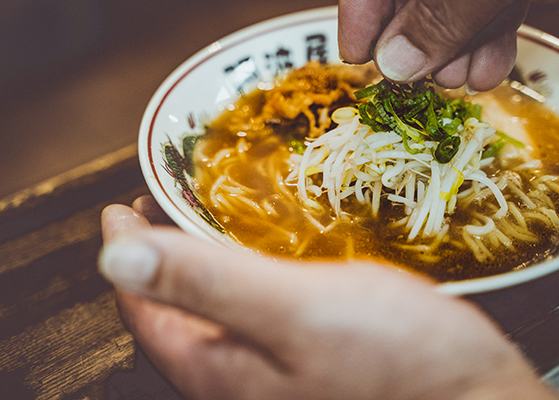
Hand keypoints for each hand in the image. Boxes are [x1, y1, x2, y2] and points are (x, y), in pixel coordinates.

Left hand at [99, 195, 558, 399]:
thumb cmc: (398, 367)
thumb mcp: (293, 312)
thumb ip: (207, 284)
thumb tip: (119, 258)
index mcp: (217, 367)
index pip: (143, 307)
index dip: (127, 253)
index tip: (122, 208)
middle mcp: (237, 376)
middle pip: (174, 309)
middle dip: (161, 254)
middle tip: (166, 202)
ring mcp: (273, 370)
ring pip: (215, 308)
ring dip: (203, 260)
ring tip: (209, 215)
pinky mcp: (309, 359)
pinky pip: (257, 311)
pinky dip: (247, 273)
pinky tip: (269, 249)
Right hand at [338, 0, 530, 91]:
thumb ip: (438, 16)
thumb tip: (394, 63)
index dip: (361, 21)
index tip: (363, 62)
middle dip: (418, 43)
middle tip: (427, 79)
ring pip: (450, 0)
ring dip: (457, 46)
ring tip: (466, 78)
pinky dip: (488, 29)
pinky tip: (490, 62)